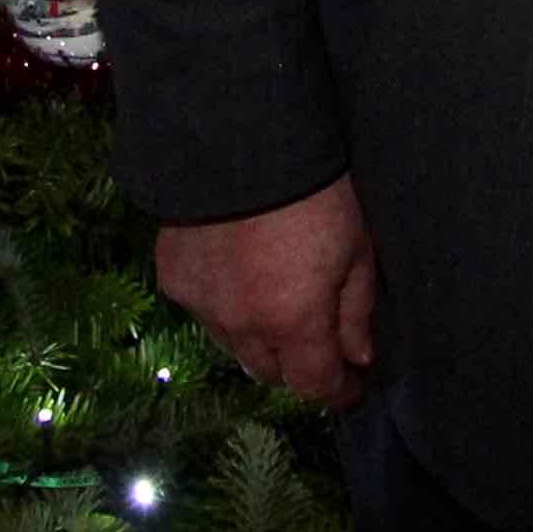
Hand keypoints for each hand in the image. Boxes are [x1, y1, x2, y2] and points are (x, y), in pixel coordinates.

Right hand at [157, 177, 378, 406]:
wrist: (241, 140)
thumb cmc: (316, 190)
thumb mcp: (356, 247)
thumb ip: (356, 310)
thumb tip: (359, 356)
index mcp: (293, 323)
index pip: (314, 385)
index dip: (338, 391)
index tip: (352, 386)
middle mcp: (241, 327)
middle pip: (271, 373)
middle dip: (298, 365)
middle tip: (318, 342)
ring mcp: (201, 306)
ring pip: (234, 346)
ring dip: (258, 338)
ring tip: (276, 303)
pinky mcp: (173, 279)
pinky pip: (204, 310)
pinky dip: (224, 303)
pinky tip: (237, 272)